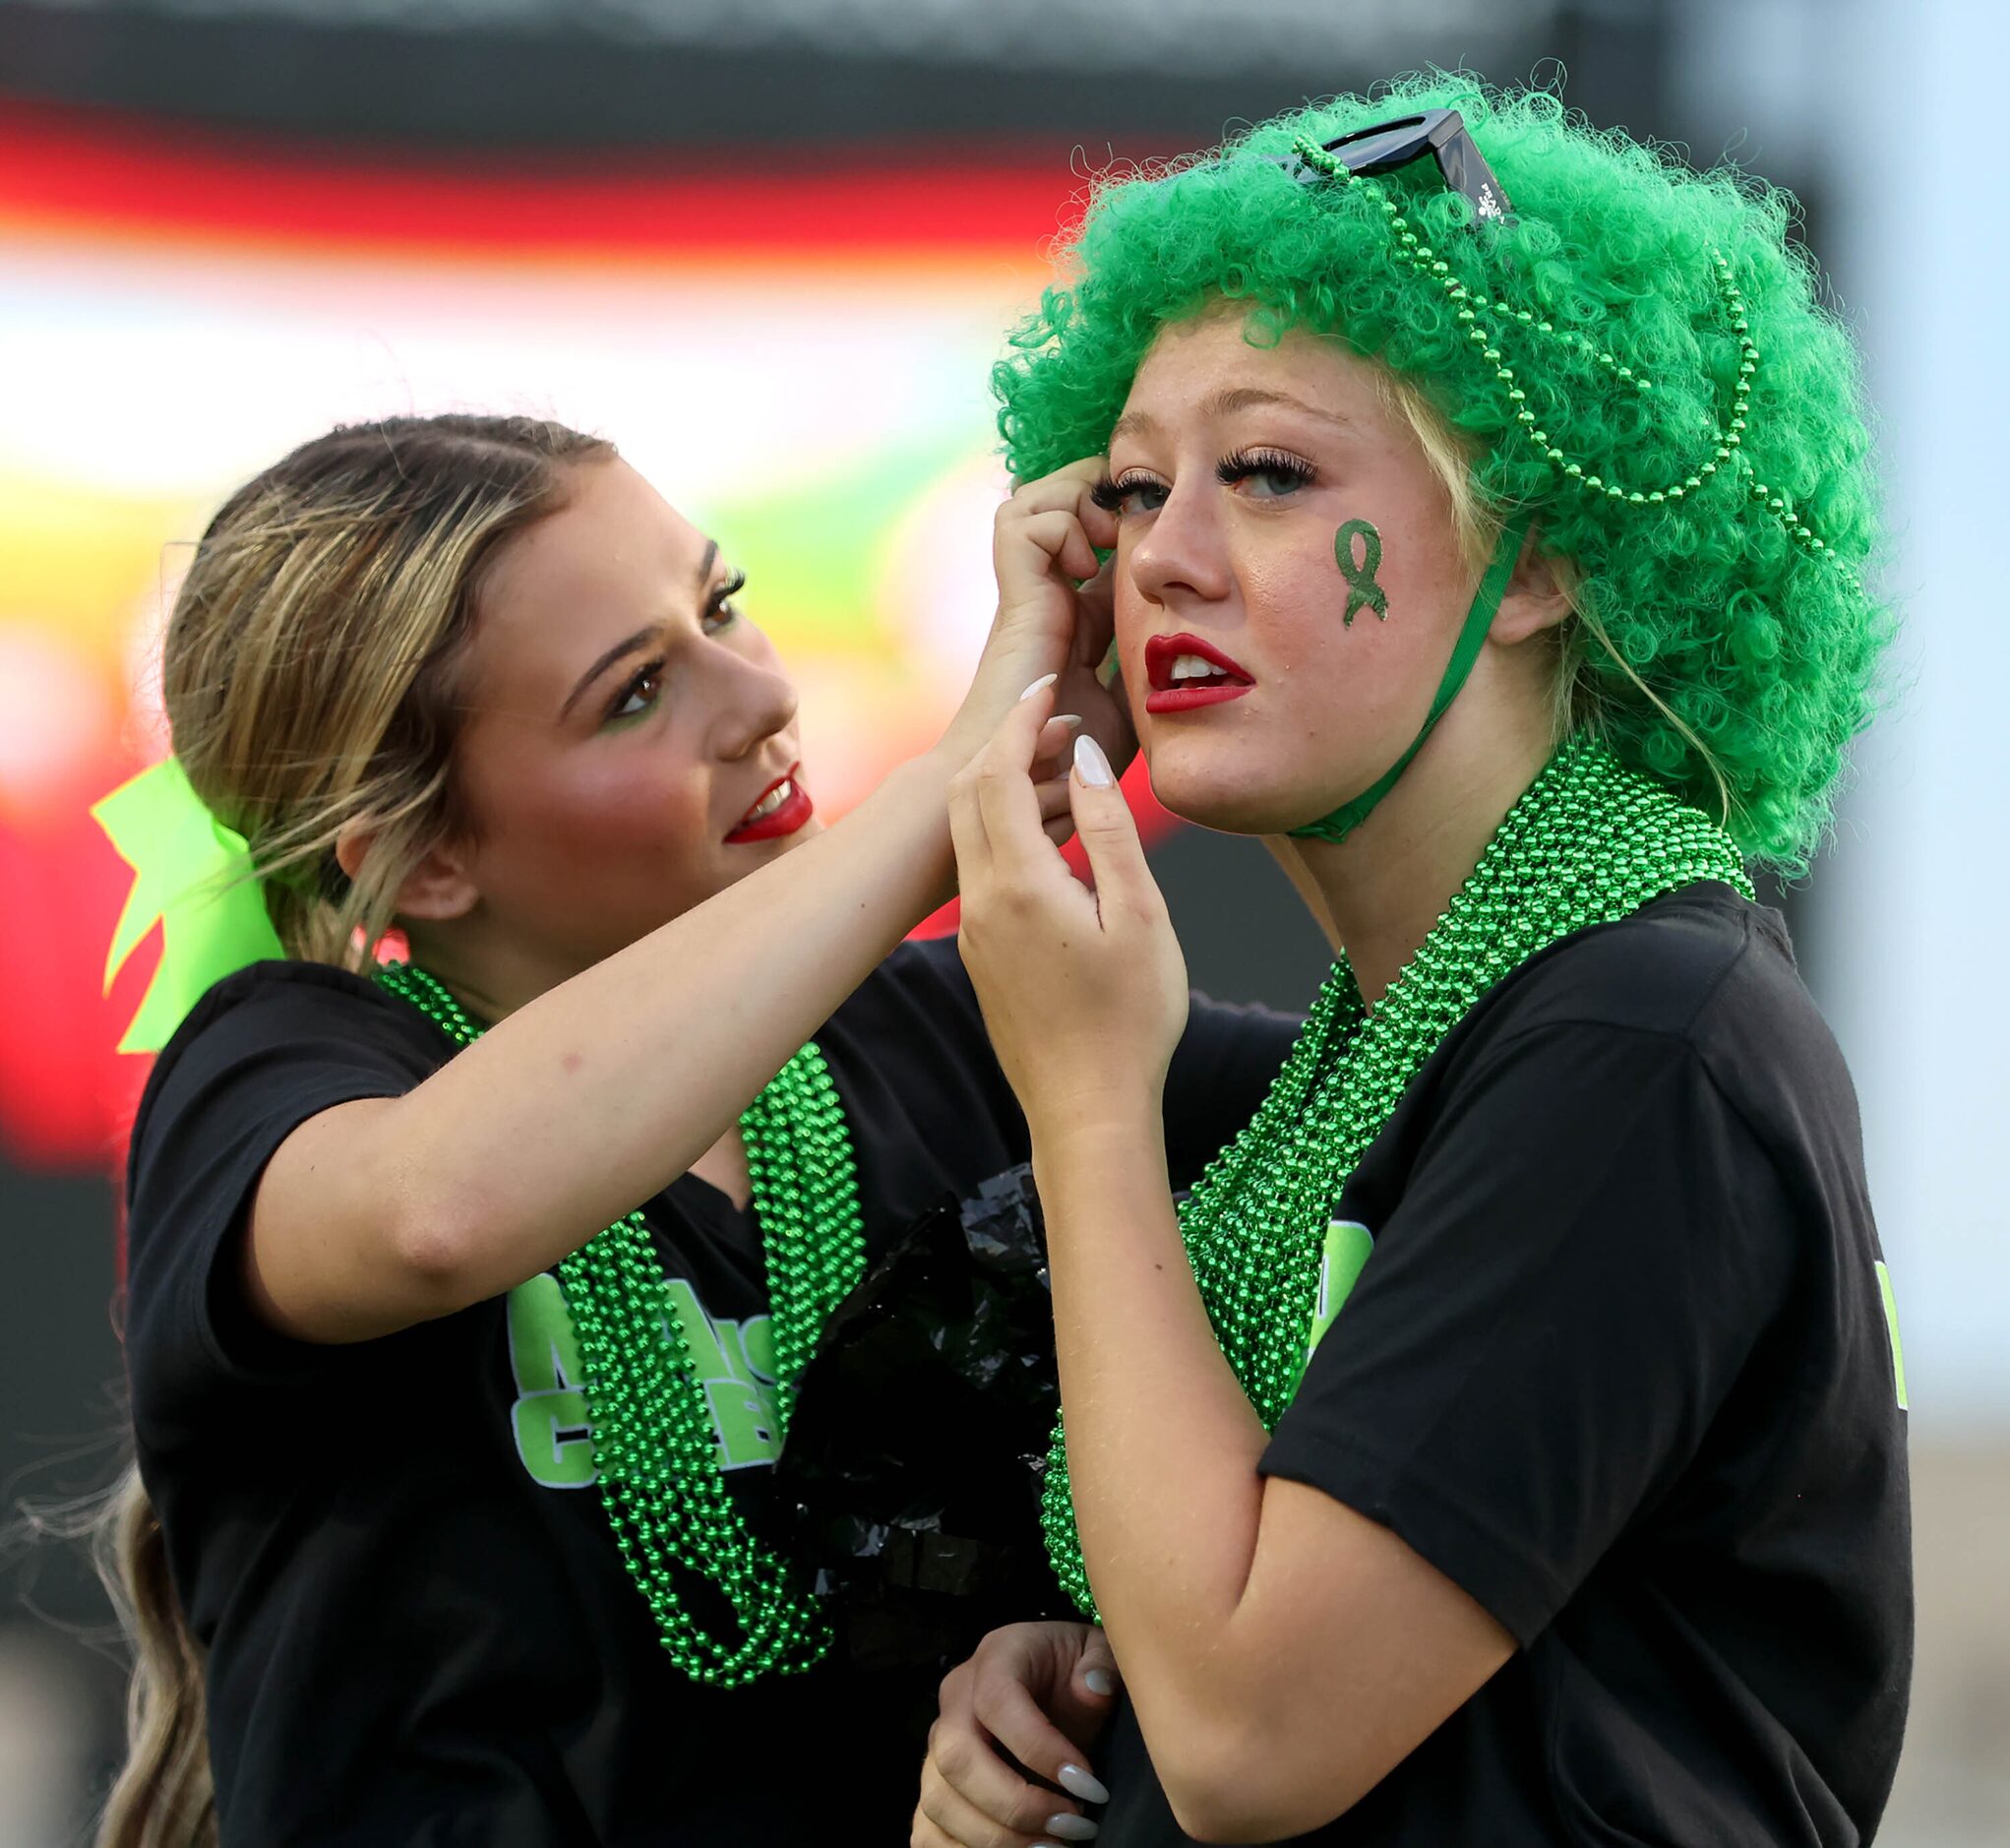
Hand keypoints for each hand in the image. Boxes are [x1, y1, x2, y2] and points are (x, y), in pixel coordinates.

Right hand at [913, 1622, 1119, 1847]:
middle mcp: (954, 1700)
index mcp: (995, 1658)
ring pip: (939, 1801)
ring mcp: (937, 1745)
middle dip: (1016, 1805)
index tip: (1088, 1786)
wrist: (1051, 1684)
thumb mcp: (1095, 1654)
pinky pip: (926, 1830)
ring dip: (997, 1838)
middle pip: (956, 1757)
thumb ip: (1101, 1665)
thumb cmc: (1073, 1672)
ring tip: (1054, 1847)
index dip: (1038, 1749)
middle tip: (1073, 1826)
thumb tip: (1095, 1687)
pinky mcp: (935, 1785)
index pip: (996, 1701)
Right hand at [934, 460, 1133, 787]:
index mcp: (1084, 614)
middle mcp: (1053, 593)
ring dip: (1073, 498)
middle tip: (1132, 519)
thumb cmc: (1069, 757)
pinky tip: (1083, 565)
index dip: (1130, 515)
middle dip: (1098, 489)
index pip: (1101, 535)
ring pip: (1033, 498)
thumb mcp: (1134, 703)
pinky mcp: (1014, 600)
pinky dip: (1056, 525)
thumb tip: (1196, 646)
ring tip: (1103, 535)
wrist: (1021, 782)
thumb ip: (1153, 669)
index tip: (1164, 528)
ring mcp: (1029, 593)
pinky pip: (1019, 522)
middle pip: (1062, 499)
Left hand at [950, 684, 1187, 1142]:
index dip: (1019, 720)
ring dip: (1009, 790)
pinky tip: (1062, 839)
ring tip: (1072, 773)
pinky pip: (983, 871)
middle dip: (1006, 745)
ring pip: (971, 834)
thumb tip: (1084, 756)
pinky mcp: (982, 954)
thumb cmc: (1130, 1020)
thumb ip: (1110, 827)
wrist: (1087, 1111)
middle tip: (1062, 722)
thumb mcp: (1139, 915)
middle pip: (965, 794)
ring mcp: (974, 931)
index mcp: (1017, 884)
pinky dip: (1011, 834)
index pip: (996, 772)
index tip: (1049, 688)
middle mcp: (979, 902)